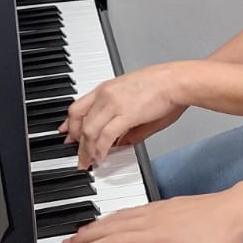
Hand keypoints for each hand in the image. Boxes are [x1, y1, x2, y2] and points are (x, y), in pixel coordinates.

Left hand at [60, 65, 186, 167]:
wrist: (176, 81)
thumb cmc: (164, 87)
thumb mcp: (136, 102)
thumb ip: (124, 123)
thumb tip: (119, 142)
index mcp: (106, 88)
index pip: (78, 107)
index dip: (70, 124)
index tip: (66, 133)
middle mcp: (105, 94)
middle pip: (79, 120)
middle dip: (75, 141)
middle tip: (78, 155)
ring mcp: (113, 103)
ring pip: (89, 130)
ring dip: (86, 149)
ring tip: (88, 161)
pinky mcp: (125, 114)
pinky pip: (105, 136)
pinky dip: (100, 149)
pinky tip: (101, 156)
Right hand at [62, 188, 242, 242]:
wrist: (240, 207)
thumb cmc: (223, 233)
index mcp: (157, 233)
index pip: (116, 241)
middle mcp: (154, 218)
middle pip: (112, 226)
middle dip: (87, 235)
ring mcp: (160, 209)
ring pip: (121, 216)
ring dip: (100, 224)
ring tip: (84, 233)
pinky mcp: (168, 205)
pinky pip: (133, 210)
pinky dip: (117, 217)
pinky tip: (119, 221)